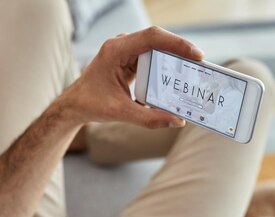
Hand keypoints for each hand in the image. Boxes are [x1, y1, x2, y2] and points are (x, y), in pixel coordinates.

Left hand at [58, 26, 203, 128]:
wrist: (75, 105)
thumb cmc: (91, 104)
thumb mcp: (121, 113)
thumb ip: (149, 118)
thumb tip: (176, 121)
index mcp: (116, 51)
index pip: (151, 37)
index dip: (176, 43)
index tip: (195, 54)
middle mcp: (121, 46)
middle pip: (157, 40)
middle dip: (179, 51)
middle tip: (199, 65)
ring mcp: (125, 51)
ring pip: (156, 47)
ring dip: (173, 57)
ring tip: (192, 71)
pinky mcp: (129, 59)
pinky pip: (152, 56)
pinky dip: (165, 65)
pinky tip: (177, 75)